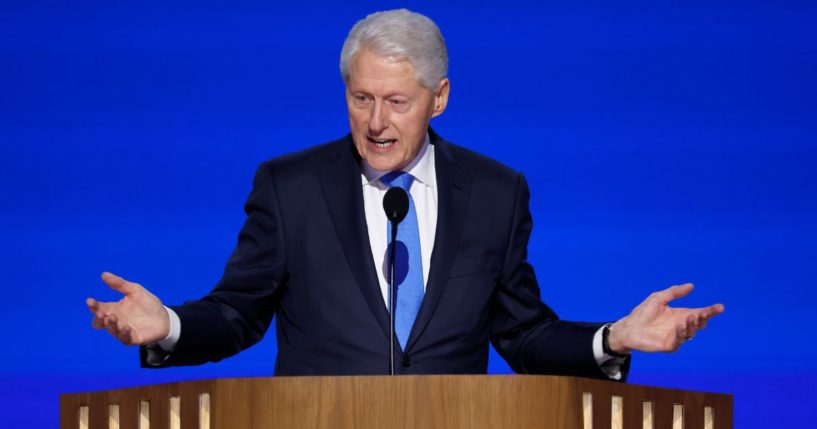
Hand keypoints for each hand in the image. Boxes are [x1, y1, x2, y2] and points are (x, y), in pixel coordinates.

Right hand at [87, 272, 169, 345]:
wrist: (164, 317)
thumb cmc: (147, 304)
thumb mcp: (135, 290)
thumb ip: (120, 284)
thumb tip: (104, 274)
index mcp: (113, 309)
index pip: (99, 308)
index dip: (93, 306)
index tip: (90, 301)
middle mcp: (116, 321)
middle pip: (100, 322)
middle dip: (98, 318)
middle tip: (101, 312)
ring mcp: (123, 330)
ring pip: (112, 330)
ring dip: (111, 325)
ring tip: (113, 317)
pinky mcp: (134, 338)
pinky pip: (125, 338)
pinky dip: (124, 333)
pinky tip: (126, 327)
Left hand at [607, 283, 723, 353]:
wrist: (629, 327)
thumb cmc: (643, 312)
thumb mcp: (659, 298)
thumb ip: (674, 292)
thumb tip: (691, 285)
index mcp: (681, 314)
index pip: (700, 313)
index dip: (710, 311)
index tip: (720, 307)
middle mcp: (681, 326)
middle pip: (699, 323)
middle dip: (704, 318)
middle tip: (704, 312)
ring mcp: (676, 336)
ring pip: (691, 332)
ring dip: (693, 325)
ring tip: (691, 316)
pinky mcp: (669, 345)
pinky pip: (679, 341)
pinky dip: (681, 334)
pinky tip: (680, 326)